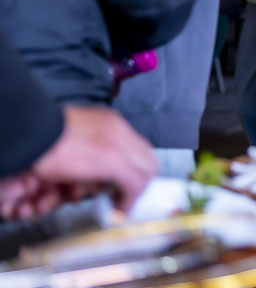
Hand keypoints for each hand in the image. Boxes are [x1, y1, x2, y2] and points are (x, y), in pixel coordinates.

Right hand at [20, 106, 157, 215]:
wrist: (32, 133)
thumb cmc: (42, 138)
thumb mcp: (72, 139)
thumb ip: (88, 154)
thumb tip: (93, 179)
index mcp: (109, 121)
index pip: (136, 146)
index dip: (134, 167)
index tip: (125, 181)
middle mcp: (119, 129)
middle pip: (147, 157)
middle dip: (140, 179)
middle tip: (126, 195)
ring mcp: (119, 143)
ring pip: (146, 169)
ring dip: (135, 190)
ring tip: (121, 203)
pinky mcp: (114, 160)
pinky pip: (134, 183)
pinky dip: (130, 199)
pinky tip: (120, 209)